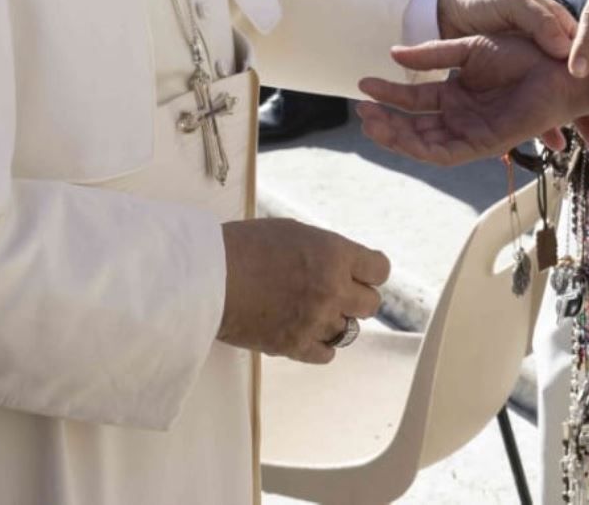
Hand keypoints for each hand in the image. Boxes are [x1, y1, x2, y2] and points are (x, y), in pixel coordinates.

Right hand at [217, 217, 388, 362]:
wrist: (208, 277)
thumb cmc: (246, 246)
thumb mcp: (294, 232)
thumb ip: (325, 251)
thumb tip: (342, 263)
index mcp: (334, 254)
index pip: (380, 270)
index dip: (370, 272)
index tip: (360, 274)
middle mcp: (332, 288)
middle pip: (370, 304)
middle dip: (356, 298)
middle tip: (336, 294)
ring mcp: (316, 320)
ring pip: (349, 331)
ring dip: (335, 321)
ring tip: (313, 312)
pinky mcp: (295, 346)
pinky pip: (326, 354)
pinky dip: (319, 346)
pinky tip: (306, 333)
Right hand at [357, 33, 588, 163]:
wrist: (560, 65)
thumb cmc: (525, 53)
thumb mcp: (470, 48)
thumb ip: (433, 53)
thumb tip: (393, 53)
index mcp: (458, 94)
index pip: (414, 100)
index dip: (389, 95)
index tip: (363, 85)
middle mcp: (462, 116)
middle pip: (414, 126)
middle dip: (386, 120)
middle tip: (360, 108)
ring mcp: (472, 131)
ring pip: (425, 142)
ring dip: (397, 135)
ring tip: (371, 120)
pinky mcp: (487, 143)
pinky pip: (448, 153)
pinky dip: (421, 147)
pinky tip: (401, 135)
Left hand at [437, 0, 588, 149]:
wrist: (446, 6)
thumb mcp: (513, 1)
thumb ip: (538, 19)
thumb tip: (567, 47)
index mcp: (554, 26)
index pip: (588, 54)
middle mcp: (548, 48)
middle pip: (578, 82)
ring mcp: (530, 66)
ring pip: (559, 99)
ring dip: (577, 120)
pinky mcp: (510, 81)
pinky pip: (531, 107)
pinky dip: (545, 124)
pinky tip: (556, 142)